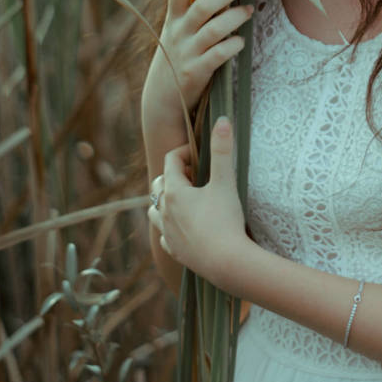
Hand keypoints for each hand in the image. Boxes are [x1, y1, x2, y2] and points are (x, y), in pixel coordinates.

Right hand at [142, 0, 256, 132]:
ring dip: (234, 17)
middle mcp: (178, 33)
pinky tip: (241, 42)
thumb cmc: (177, 56)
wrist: (161, 99)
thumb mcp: (178, 31)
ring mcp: (186, 53)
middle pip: (202, 5)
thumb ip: (195, 10)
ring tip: (250, 10)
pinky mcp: (195, 73)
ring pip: (212, 30)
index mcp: (173, 18)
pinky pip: (217, 56)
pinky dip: (231, 46)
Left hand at [148, 117, 253, 290]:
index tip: (201, 154)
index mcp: (174, 192)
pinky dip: (169, 227)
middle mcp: (165, 211)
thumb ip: (222, 149)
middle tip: (195, 175)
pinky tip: (183, 227)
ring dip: (165, 201)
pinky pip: (164, 235)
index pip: (171, 162)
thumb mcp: (225, 181)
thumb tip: (222, 119)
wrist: (227, 262)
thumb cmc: (225, 220)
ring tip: (184, 199)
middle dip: (174, 175)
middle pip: (159, 185)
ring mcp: (168, 233)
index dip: (185, 153)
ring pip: (154, 210)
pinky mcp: (174, 251)